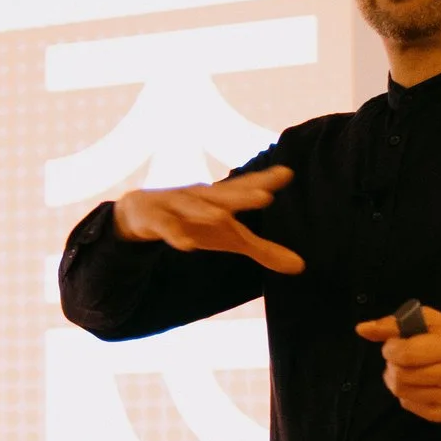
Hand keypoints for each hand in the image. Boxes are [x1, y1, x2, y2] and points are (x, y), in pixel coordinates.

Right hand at [111, 166, 303, 273]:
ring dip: (206, 213)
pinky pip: (166, 228)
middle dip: (242, 195)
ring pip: (193, 209)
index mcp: (220, 199)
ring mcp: (175, 206)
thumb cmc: (194, 222)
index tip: (287, 172)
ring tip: (223, 218)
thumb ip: (263, 250)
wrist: (138, 212)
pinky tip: (186, 246)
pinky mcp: (154, 220)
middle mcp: (200, 198)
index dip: (264, 181)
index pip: (245, 189)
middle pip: (224, 196)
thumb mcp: (228, 237)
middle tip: (265, 195)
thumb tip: (301, 267)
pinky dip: (175, 235)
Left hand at [354, 303, 440, 423]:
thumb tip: (362, 329)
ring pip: (403, 393)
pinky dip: (407, 396)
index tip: (395, 345)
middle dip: (392, 365)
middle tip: (399, 360)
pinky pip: (412, 407)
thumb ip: (397, 324)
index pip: (404, 353)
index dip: (390, 349)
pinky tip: (417, 386)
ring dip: (396, 380)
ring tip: (406, 371)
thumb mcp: (437, 324)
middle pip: (400, 375)